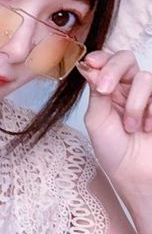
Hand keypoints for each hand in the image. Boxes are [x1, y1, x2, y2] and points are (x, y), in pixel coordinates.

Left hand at [76, 49, 151, 197]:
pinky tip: (146, 128)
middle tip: (105, 90)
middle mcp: (128, 88)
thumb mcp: (96, 119)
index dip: (100, 57)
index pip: (105, 61)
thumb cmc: (113, 150)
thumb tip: (89, 66)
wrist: (135, 175)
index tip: (91, 63)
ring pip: (144, 78)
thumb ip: (95, 92)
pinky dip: (150, 111)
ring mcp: (149, 96)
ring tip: (130, 126)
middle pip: (125, 59)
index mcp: (108, 89)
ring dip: (134, 103)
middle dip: (113, 70)